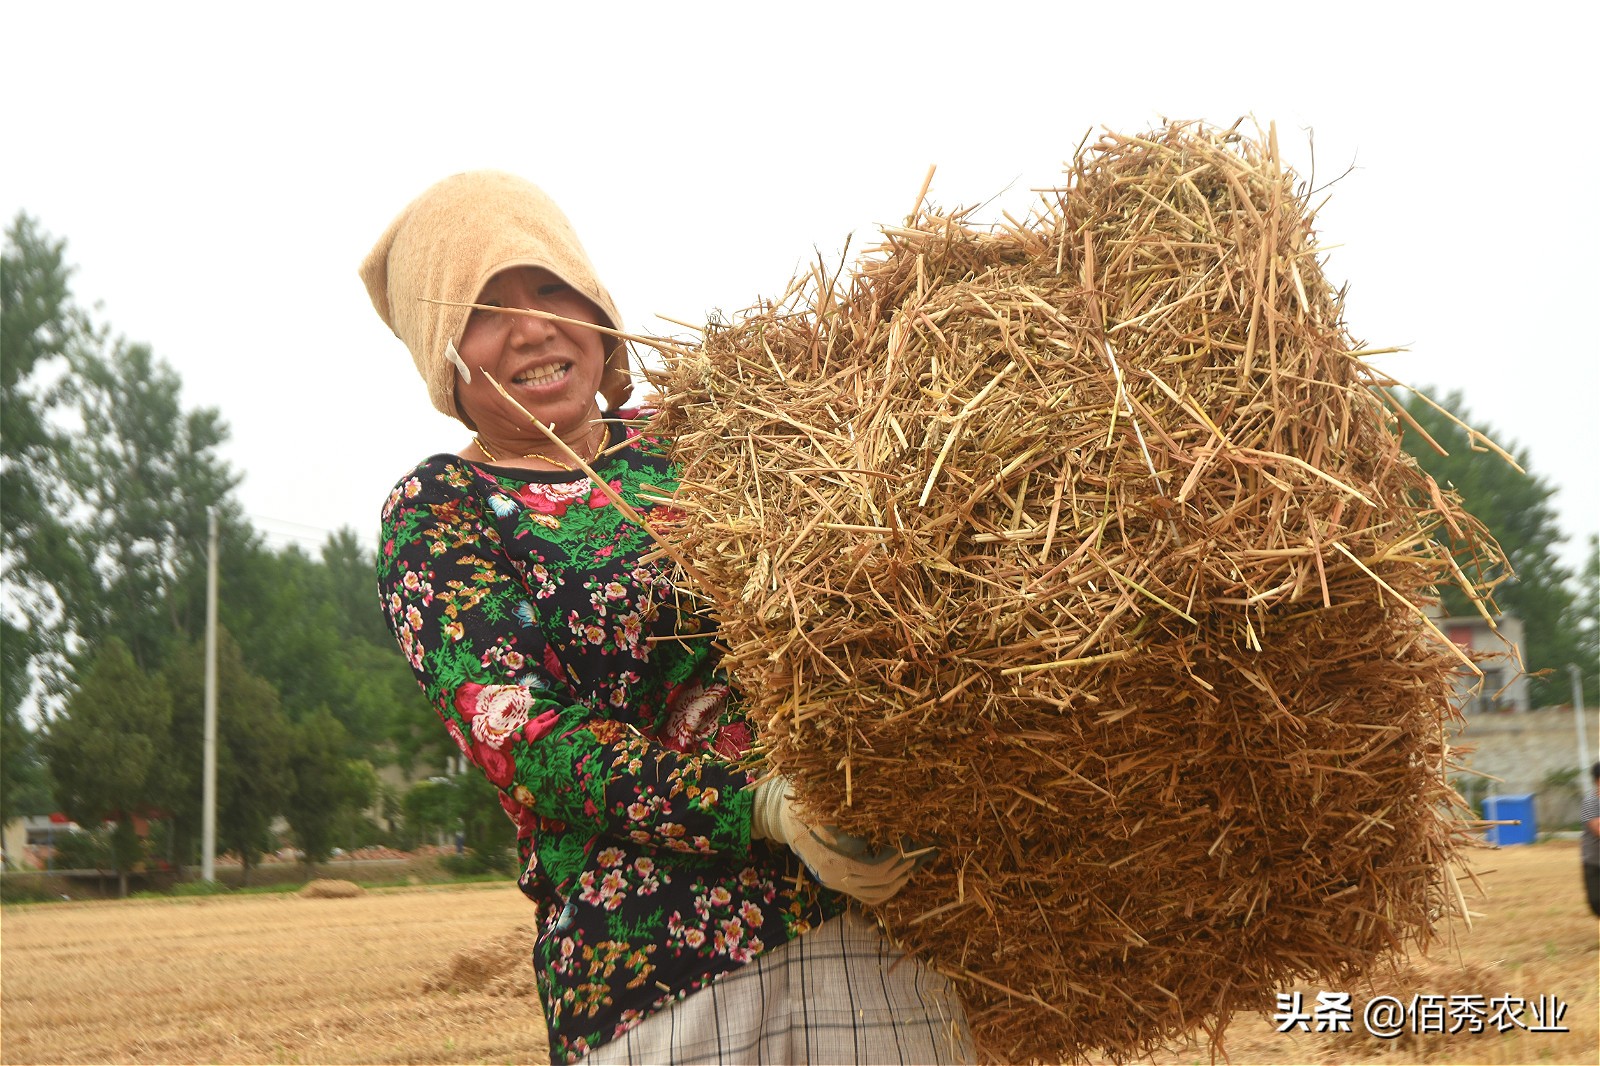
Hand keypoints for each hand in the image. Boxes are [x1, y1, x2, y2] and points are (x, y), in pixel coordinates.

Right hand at [750, 776, 917, 904]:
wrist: (781, 817)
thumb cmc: (804, 800)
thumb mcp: (822, 796)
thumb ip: (848, 803)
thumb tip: (884, 806)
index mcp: (832, 855)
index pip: (875, 866)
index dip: (897, 854)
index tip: (909, 837)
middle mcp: (834, 874)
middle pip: (880, 880)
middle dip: (904, 865)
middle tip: (919, 848)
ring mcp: (835, 882)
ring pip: (876, 894)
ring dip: (899, 880)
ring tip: (914, 863)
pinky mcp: (837, 884)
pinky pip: (868, 897)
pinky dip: (888, 890)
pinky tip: (900, 876)